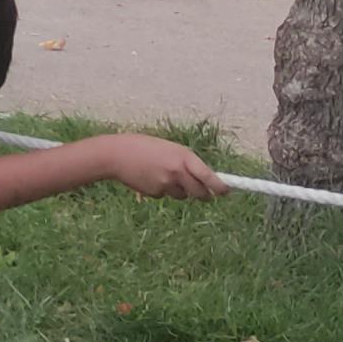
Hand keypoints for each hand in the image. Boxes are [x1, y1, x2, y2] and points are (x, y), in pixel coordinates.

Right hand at [98, 134, 228, 200]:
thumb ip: (185, 162)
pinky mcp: (155, 193)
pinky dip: (162, 190)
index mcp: (184, 156)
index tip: (226, 192)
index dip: (220, 187)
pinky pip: (165, 195)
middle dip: (203, 195)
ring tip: (163, 175)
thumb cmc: (143, 146)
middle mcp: (178, 172)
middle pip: (200, 192)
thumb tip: (203, 177)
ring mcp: (166, 184)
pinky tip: (150, 178)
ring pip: (182, 195)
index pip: (209, 177)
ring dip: (180, 191)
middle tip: (205, 194)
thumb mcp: (169, 148)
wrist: (116, 154)